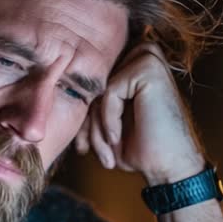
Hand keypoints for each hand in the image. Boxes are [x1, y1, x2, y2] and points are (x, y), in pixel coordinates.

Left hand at [74, 42, 205, 184]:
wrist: (169, 167)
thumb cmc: (141, 147)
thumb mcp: (107, 122)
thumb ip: (92, 101)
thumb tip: (53, 84)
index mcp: (134, 63)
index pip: (92, 83)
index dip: (85, 115)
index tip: (82, 147)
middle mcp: (142, 54)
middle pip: (93, 85)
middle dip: (88, 122)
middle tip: (90, 152)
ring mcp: (148, 58)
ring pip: (98, 89)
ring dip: (96, 126)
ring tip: (107, 154)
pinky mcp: (148, 67)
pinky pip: (108, 92)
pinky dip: (108, 120)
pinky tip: (118, 139)